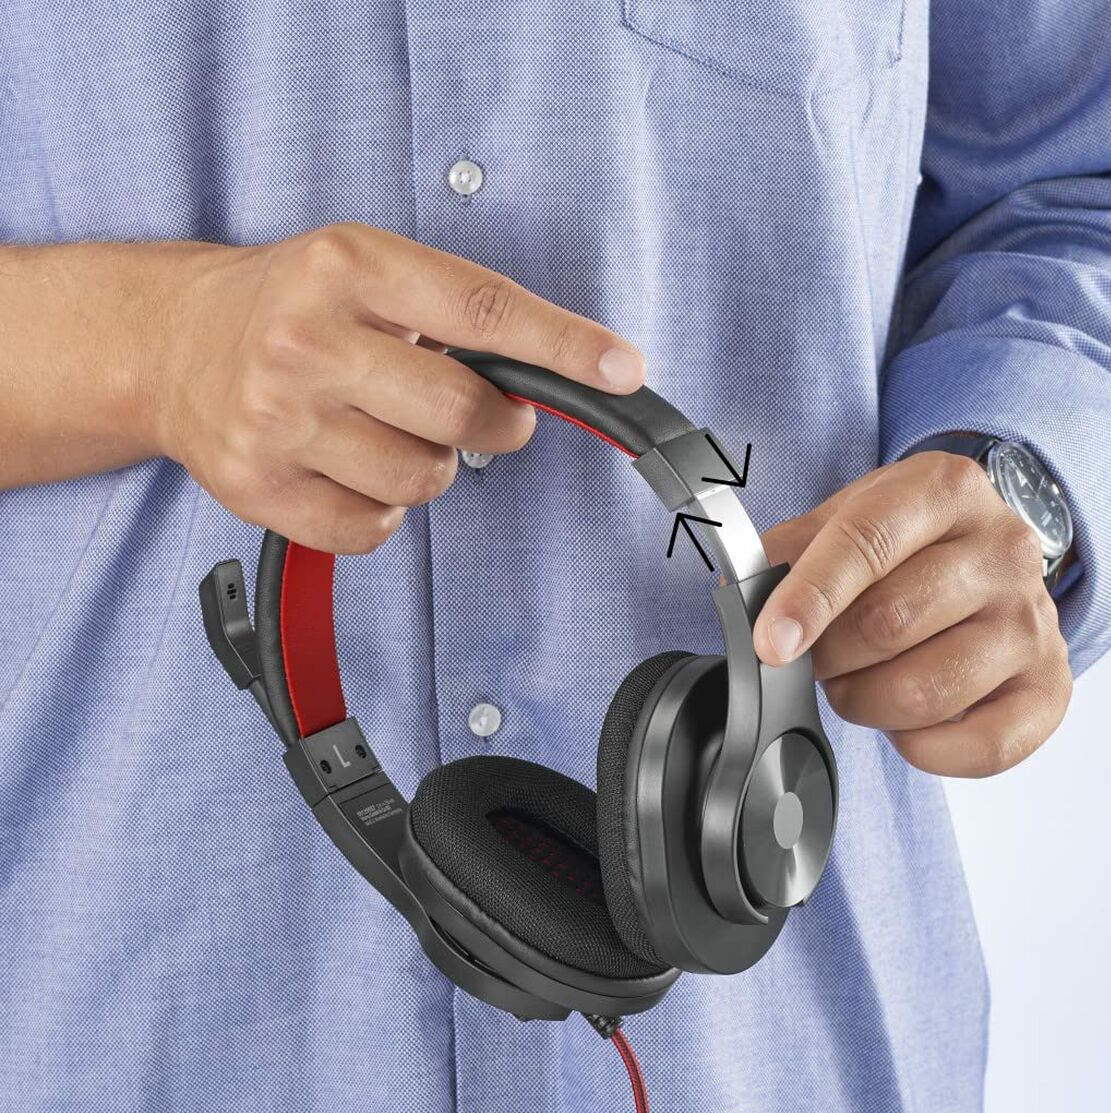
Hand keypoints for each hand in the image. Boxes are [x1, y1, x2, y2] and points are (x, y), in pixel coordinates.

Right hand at [153, 223, 645, 551]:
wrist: (171, 342)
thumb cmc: (290, 305)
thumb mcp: (365, 268)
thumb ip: (453, 312)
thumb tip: (563, 373)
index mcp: (348, 266)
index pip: (483, 310)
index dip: (564, 346)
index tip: (621, 370)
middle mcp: (307, 340)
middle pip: (462, 414)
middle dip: (498, 423)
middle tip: (489, 412)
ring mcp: (277, 418)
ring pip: (422, 479)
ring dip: (428, 465)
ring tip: (386, 430)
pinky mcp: (257, 486)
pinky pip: (372, 531)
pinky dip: (382, 512)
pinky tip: (352, 470)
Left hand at [752, 452, 1072, 776]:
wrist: (988, 550)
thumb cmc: (906, 539)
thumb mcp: (847, 514)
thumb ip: (788, 549)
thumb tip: (741, 592)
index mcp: (945, 491)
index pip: (867, 542)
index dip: (810, 598)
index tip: (771, 642)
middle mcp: (1002, 550)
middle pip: (888, 624)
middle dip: (830, 657)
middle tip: (819, 656)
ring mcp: (1033, 620)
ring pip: (926, 691)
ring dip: (866, 702)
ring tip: (860, 682)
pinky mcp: (1049, 686)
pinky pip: (982, 746)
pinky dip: (924, 748)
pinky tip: (907, 721)